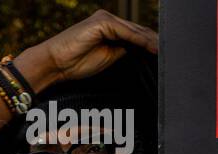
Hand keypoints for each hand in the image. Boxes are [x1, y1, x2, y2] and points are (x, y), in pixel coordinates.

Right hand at [29, 8, 157, 86]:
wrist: (55, 62)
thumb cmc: (75, 63)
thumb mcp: (106, 58)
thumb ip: (122, 51)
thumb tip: (139, 51)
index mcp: (109, 28)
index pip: (134, 35)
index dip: (149, 44)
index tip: (162, 54)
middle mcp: (109, 20)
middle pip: (137, 30)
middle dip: (153, 41)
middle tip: (170, 52)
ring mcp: (106, 19)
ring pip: (134, 31)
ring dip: (150, 41)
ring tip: (164, 51)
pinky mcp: (102, 22)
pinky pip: (126, 32)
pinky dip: (139, 40)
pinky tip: (151, 47)